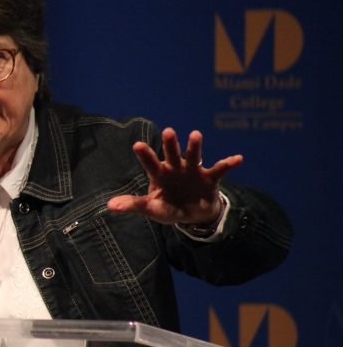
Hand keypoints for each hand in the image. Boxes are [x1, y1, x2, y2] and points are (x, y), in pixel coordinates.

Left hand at [107, 128, 241, 224]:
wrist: (192, 214)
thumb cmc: (168, 207)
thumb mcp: (151, 208)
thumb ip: (133, 205)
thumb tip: (109, 206)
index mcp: (159, 174)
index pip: (150, 163)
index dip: (145, 155)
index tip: (137, 145)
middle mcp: (175, 168)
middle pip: (171, 154)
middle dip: (170, 144)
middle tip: (168, 132)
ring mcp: (193, 171)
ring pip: (194, 156)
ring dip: (195, 147)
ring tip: (196, 135)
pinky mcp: (210, 178)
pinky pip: (220, 169)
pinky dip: (229, 164)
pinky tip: (238, 158)